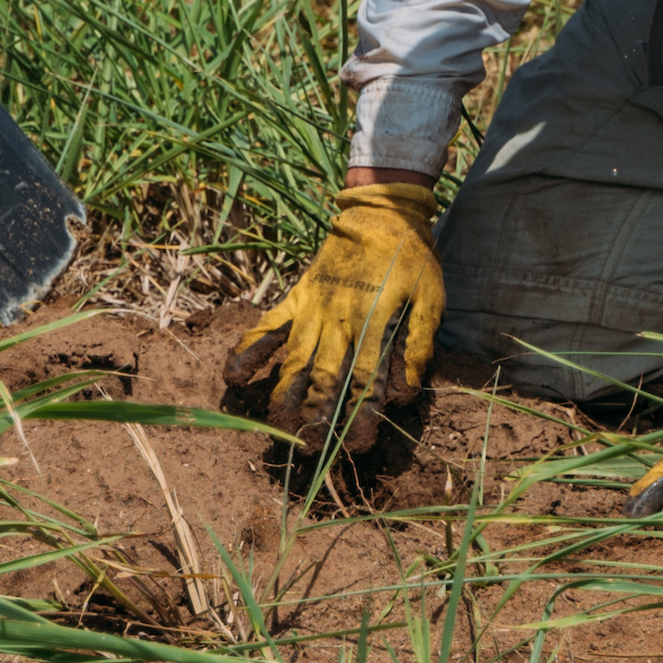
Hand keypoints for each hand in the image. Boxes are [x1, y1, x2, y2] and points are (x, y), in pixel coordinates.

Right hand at [224, 174, 443, 481]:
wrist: (380, 212)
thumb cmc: (411, 258)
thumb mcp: (430, 299)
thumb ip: (417, 345)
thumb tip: (404, 393)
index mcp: (374, 325)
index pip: (366, 381)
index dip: (360, 416)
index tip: (357, 445)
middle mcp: (338, 322)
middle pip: (324, 378)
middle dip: (316, 417)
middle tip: (309, 449)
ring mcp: (312, 309)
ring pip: (294, 360)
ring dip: (283, 395)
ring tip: (275, 426)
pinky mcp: (296, 297)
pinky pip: (268, 326)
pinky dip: (249, 349)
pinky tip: (233, 376)